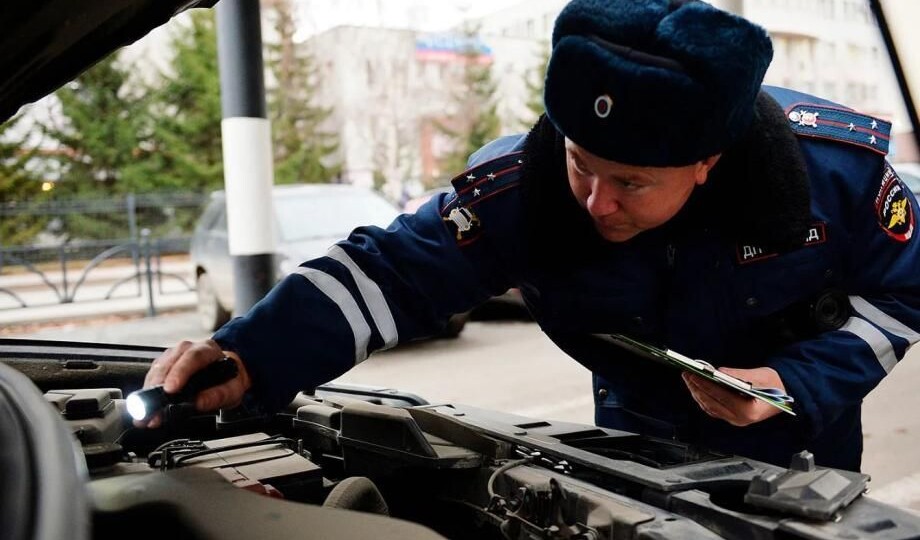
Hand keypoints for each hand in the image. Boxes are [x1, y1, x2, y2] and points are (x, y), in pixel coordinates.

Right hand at [135, 339, 251, 427]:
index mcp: (207, 350)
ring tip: (147, 414)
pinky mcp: (163, 364)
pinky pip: (152, 376)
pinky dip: (148, 392)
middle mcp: (187, 349)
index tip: (170, 389)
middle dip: (158, 387)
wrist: (227, 372)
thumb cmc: (228, 379)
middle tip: (154, 409)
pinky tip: (146, 407)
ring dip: (150, 392)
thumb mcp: (232, 389)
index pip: (192, 358)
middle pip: (169, 363)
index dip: (179, 373)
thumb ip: (218, 396)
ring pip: (157, 370)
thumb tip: (198, 403)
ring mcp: (173, 355)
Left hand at [682, 366, 785, 426]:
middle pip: (711, 403)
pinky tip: (698, 388)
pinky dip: (704, 398)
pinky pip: (713, 409)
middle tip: (686, 374)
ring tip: (689, 380)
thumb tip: (717, 371)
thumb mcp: (760, 376)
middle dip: (697, 388)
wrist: (786, 396)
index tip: (693, 374)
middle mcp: (740, 419)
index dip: (704, 384)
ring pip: (710, 408)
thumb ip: (738, 374)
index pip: (720, 396)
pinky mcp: (733, 418)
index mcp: (748, 410)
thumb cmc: (775, 386)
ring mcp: (736, 421)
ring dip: (698, 393)